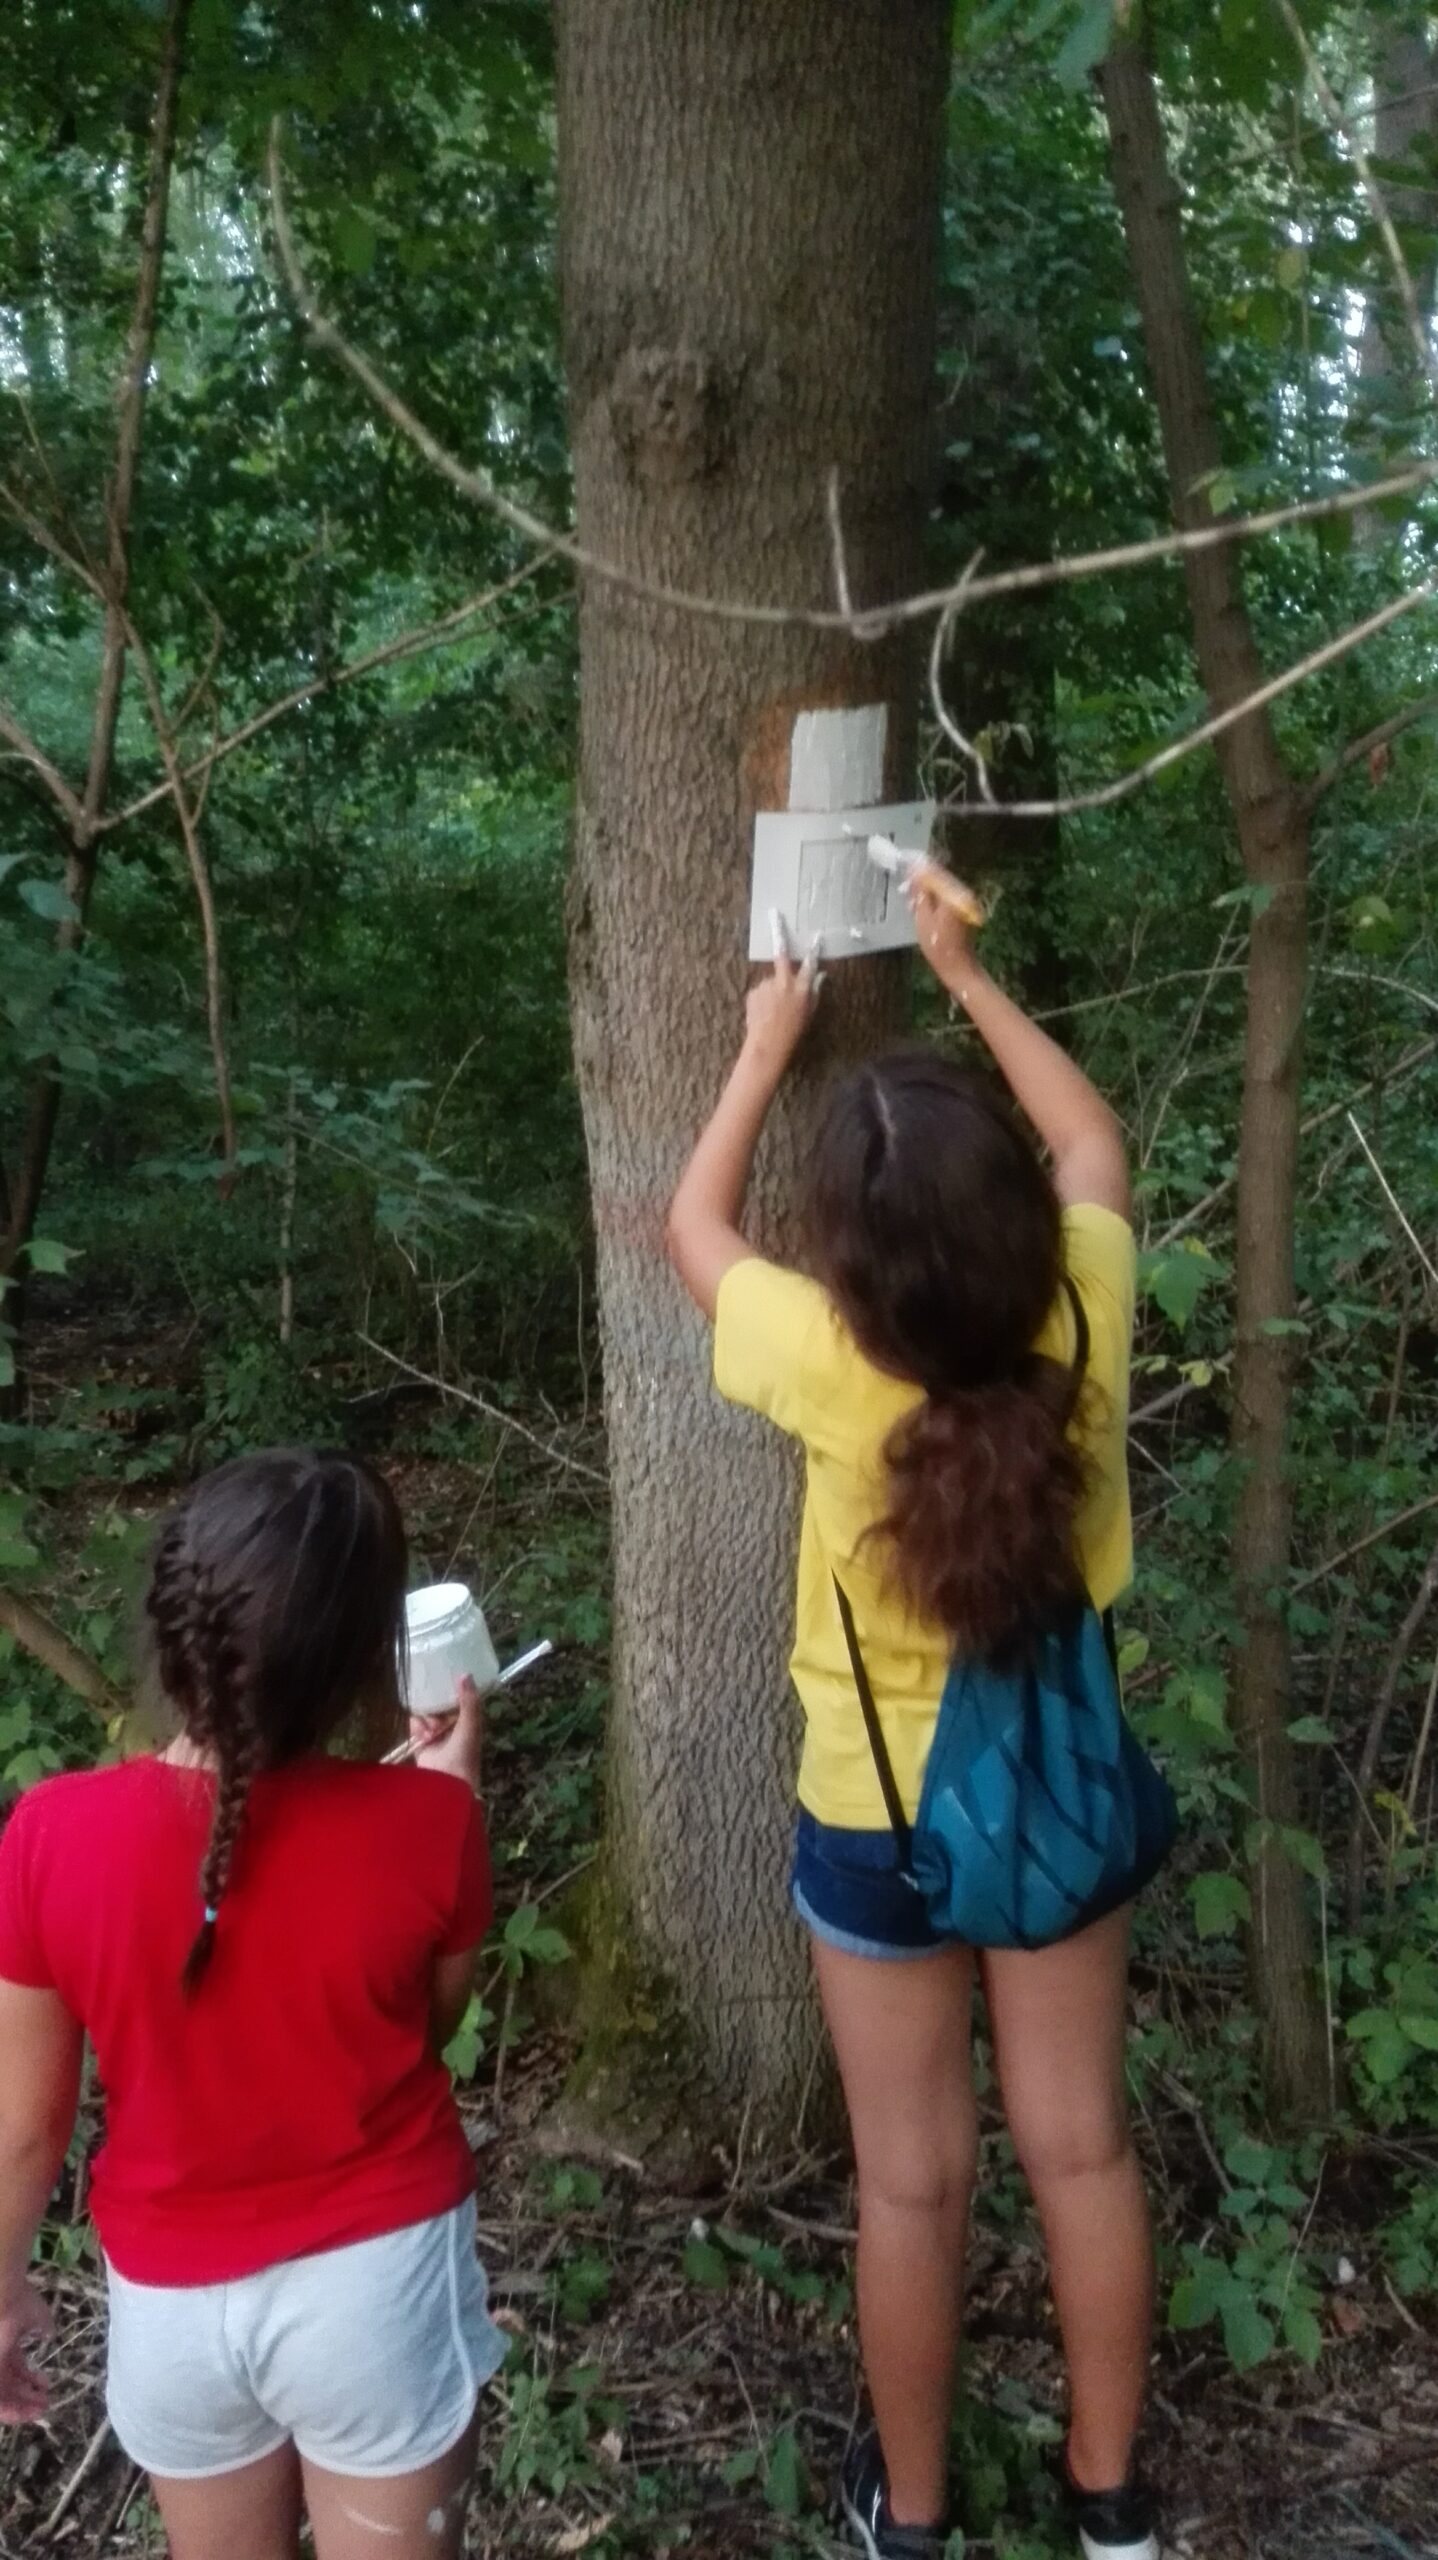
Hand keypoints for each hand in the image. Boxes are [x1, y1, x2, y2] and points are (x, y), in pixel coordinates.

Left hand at [0, 2278, 52, 2423]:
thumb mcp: (37, 2314)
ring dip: (21, 2407)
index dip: (30, 2378)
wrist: (1, 2301)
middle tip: (45, 2404)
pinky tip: (30, 2413)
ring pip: (3, 2397)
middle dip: (27, 2396)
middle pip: (9, 2384)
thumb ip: (43, 2326)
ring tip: (40, 2411)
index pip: (15, 2366)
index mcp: (4, 2342)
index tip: (46, 2384)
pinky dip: (13, 2411)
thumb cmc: (18, 2304)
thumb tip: (49, 2333)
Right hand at [411, 1676, 483, 1792]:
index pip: (462, 1701)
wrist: (446, 1784)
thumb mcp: (470, 1726)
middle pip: (442, 1706)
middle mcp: (453, 1729)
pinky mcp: (421, 1745)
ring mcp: (436, 1737)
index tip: (448, 1676)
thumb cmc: (463, 1754)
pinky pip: (415, 1727)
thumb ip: (469, 1702)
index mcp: (469, 1723)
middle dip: (438, 1705)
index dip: (455, 1690)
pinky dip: (417, 1726)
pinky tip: (421, 1732)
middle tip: (437, 1708)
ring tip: (432, 1728)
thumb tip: (465, 1674)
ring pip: (427, 1715)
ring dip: (427, 1717)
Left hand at [742, 930, 820, 1079]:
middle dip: (779, 933)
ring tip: (773, 1009)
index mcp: (802, 988)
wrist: (767, 1044)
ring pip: (771, 981)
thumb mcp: (809, 1014)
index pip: (810, 963)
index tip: (816, 936)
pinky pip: (760, 990)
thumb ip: (813, 992)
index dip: (814, 950)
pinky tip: (764, 1012)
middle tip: (775, 914)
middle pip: (782, 955)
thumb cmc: (793, 1032)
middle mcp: (784, 983)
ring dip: (772, 989)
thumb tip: (820, 976)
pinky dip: (763, 997)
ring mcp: (766, 985)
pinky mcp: (753, 991)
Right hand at [910, 873, 982, 998]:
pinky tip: (922, 906)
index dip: (918, 869)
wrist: (957, 965)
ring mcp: (966, 900)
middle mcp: (963, 893)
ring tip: (911, 898)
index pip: (935, 873)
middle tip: (905, 886)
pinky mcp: (964, 908)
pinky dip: (934, 898)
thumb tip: (915, 872)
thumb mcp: (923, 918)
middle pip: (940, 878)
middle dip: (922, 880)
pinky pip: (946, 896)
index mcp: (953, 894)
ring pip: (942, 887)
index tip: (904, 865)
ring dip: (927, 890)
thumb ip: (921, 893)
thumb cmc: (938, 945)